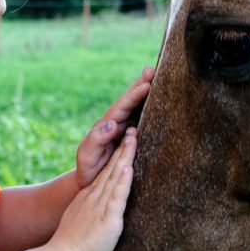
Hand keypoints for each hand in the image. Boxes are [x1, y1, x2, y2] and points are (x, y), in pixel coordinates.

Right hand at [52, 128, 134, 250]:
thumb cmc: (70, 250)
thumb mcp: (78, 226)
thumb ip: (88, 217)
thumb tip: (95, 217)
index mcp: (88, 200)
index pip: (105, 174)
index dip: (115, 156)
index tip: (124, 141)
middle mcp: (93, 198)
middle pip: (111, 168)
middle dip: (123, 148)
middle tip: (133, 128)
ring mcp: (99, 207)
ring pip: (115, 176)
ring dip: (125, 155)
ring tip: (133, 136)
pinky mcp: (107, 219)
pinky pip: (116, 196)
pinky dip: (124, 181)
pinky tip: (128, 166)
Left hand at [75, 67, 152, 187]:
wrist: (90, 180)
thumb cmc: (88, 168)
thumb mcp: (87, 154)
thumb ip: (96, 139)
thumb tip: (112, 124)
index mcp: (107, 124)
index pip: (121, 106)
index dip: (133, 95)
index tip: (146, 84)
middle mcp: (117, 122)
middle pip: (130, 100)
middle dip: (140, 84)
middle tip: (152, 70)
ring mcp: (125, 128)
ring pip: (138, 107)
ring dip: (147, 93)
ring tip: (158, 78)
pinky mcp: (132, 137)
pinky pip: (143, 119)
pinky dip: (151, 108)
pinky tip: (161, 101)